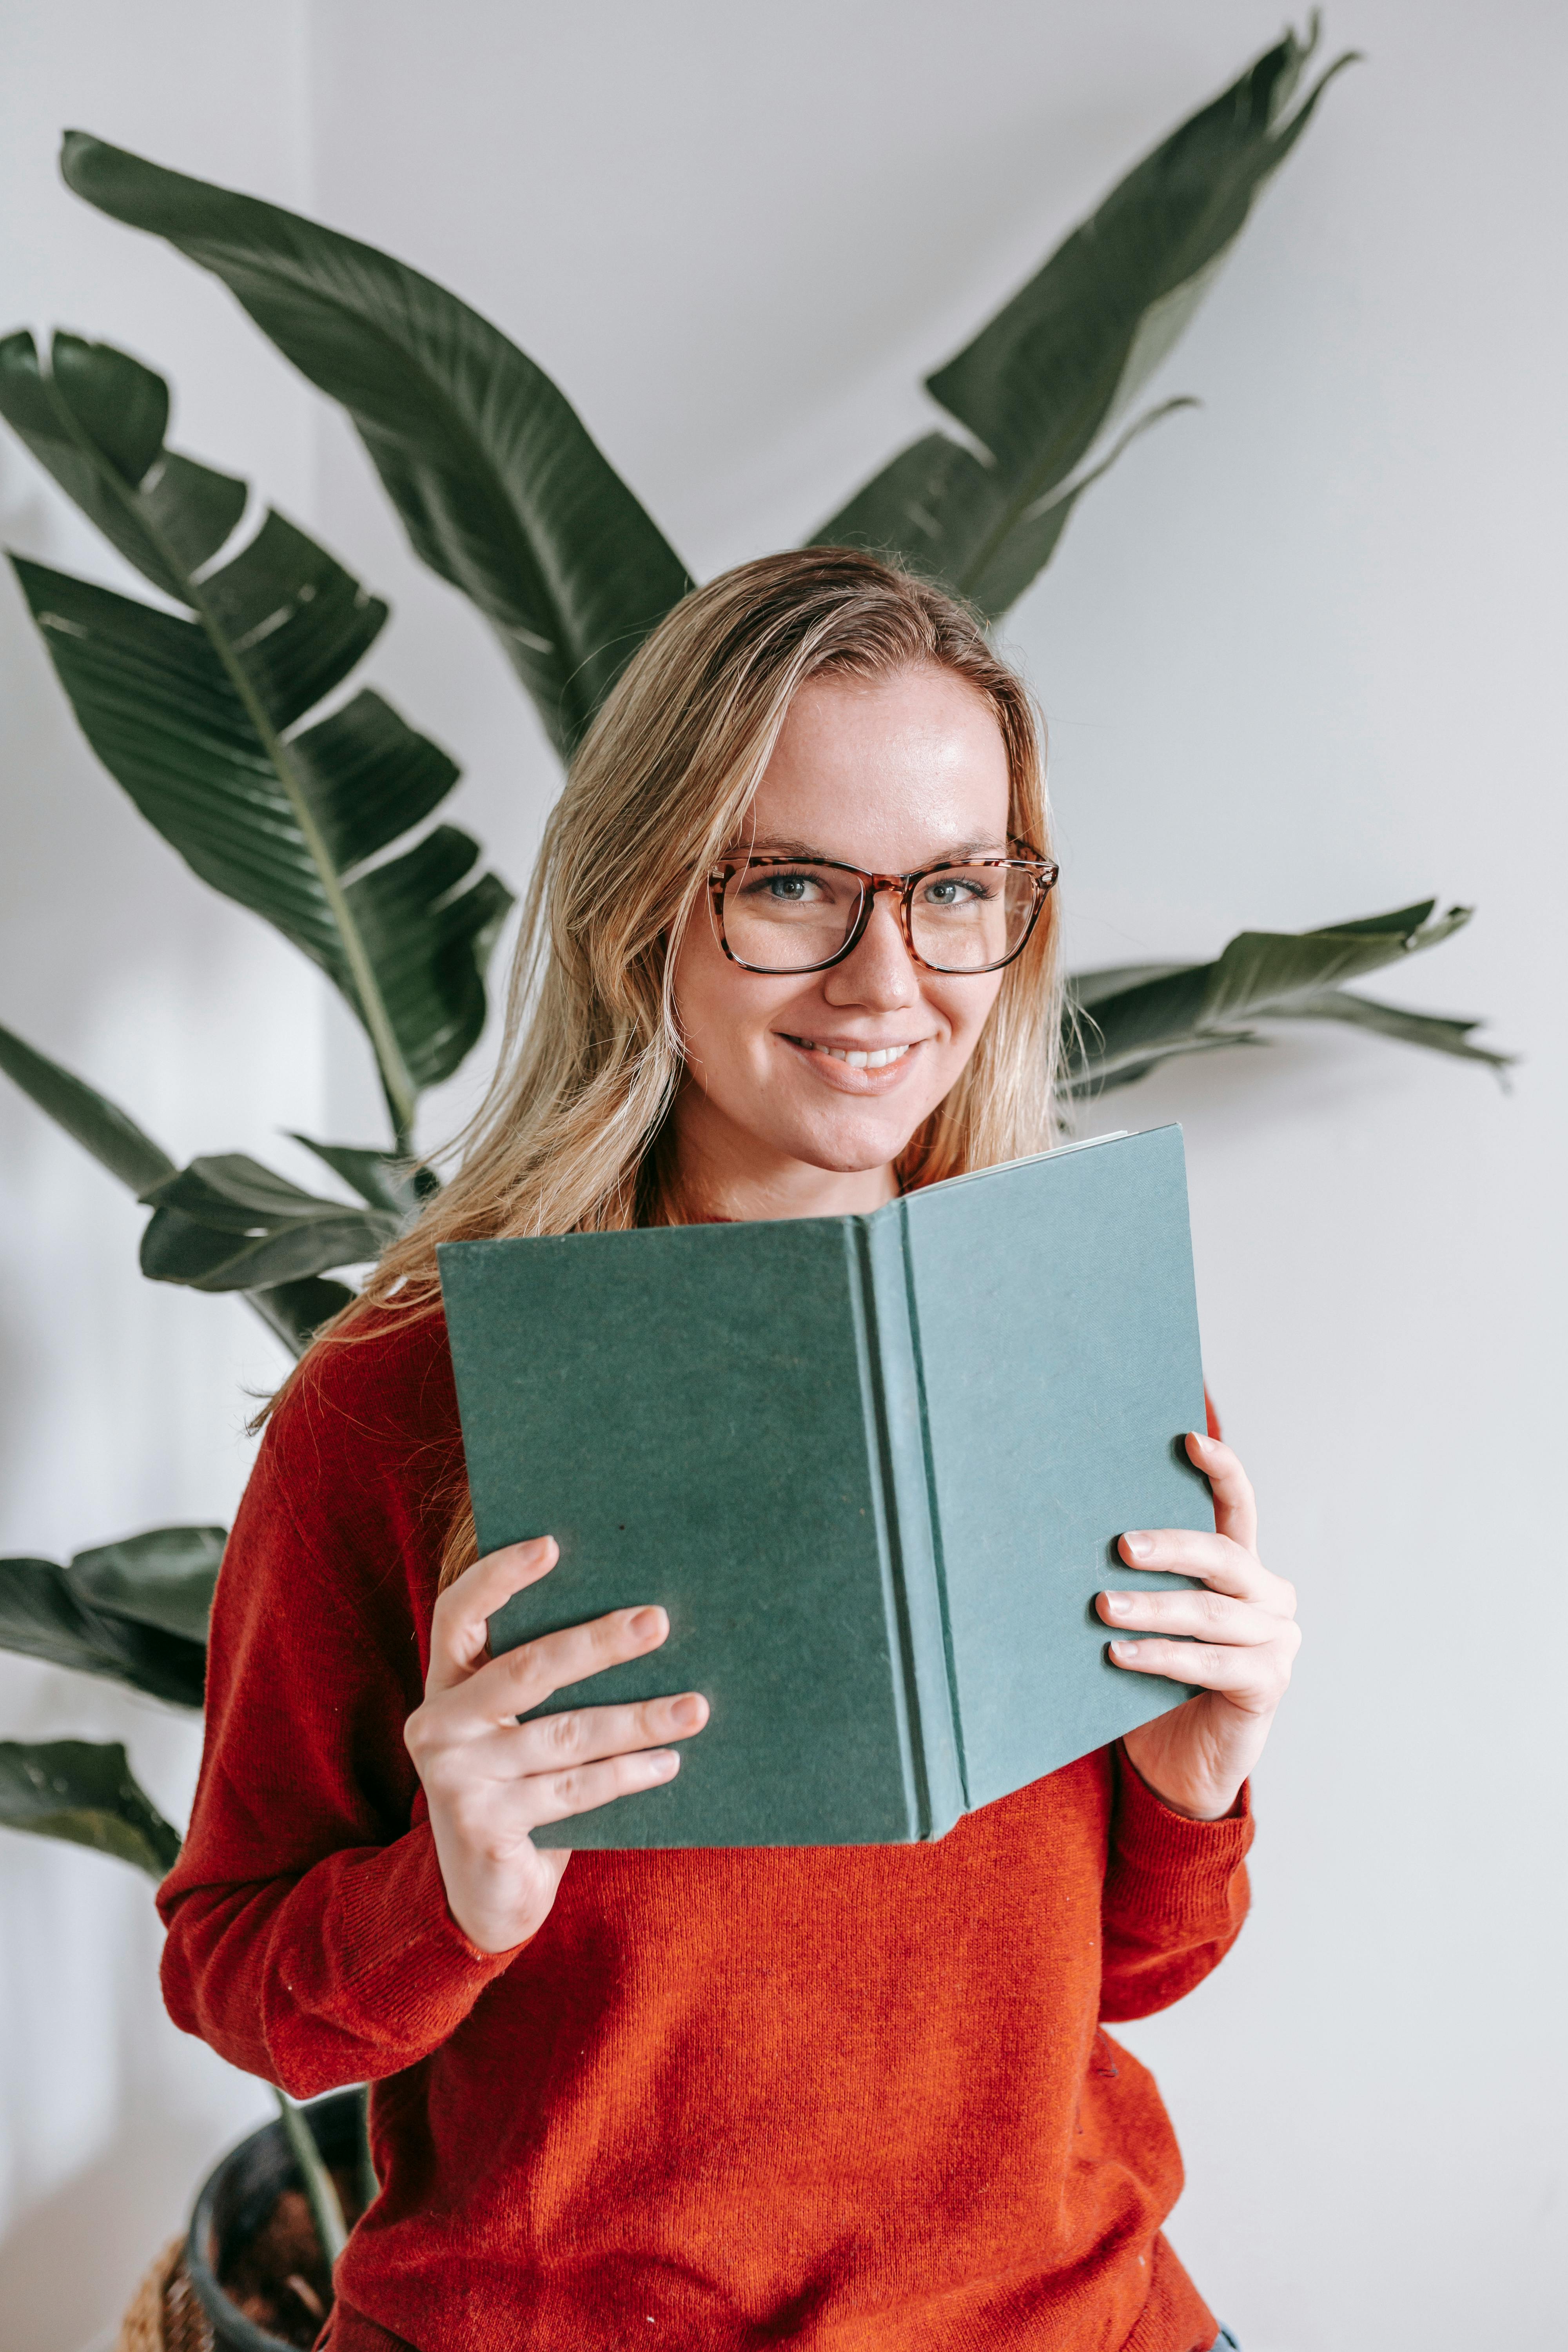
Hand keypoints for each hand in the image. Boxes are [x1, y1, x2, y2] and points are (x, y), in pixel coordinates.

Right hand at [404, 1537, 708, 1952]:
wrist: (487, 1895)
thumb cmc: (520, 1789)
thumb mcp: (519, 1730)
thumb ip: (546, 1685)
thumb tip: (642, 1621)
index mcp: (445, 1684)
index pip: (457, 1612)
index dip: (499, 1575)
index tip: (553, 1544)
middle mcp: (437, 1724)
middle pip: (526, 1668)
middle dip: (599, 1642)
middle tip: (659, 1621)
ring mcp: (455, 1778)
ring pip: (565, 1735)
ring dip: (638, 1719)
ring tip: (696, 1707)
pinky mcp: (483, 1825)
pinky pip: (573, 1790)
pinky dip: (627, 1773)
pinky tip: (668, 1761)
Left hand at [1097, 1430, 1298, 1821]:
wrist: (1178, 1763)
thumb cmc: (1156, 1680)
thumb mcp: (1150, 1620)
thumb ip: (1139, 1581)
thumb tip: (1074, 1534)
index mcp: (1244, 1569)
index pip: (1240, 1508)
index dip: (1222, 1470)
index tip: (1188, 1439)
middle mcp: (1271, 1597)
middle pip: (1224, 1556)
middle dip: (1171, 1546)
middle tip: (1120, 1545)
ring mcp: (1278, 1641)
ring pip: (1211, 1612)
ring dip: (1152, 1608)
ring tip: (1102, 1607)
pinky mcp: (1269, 1684)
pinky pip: (1212, 1663)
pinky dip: (1163, 1656)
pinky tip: (1119, 1655)